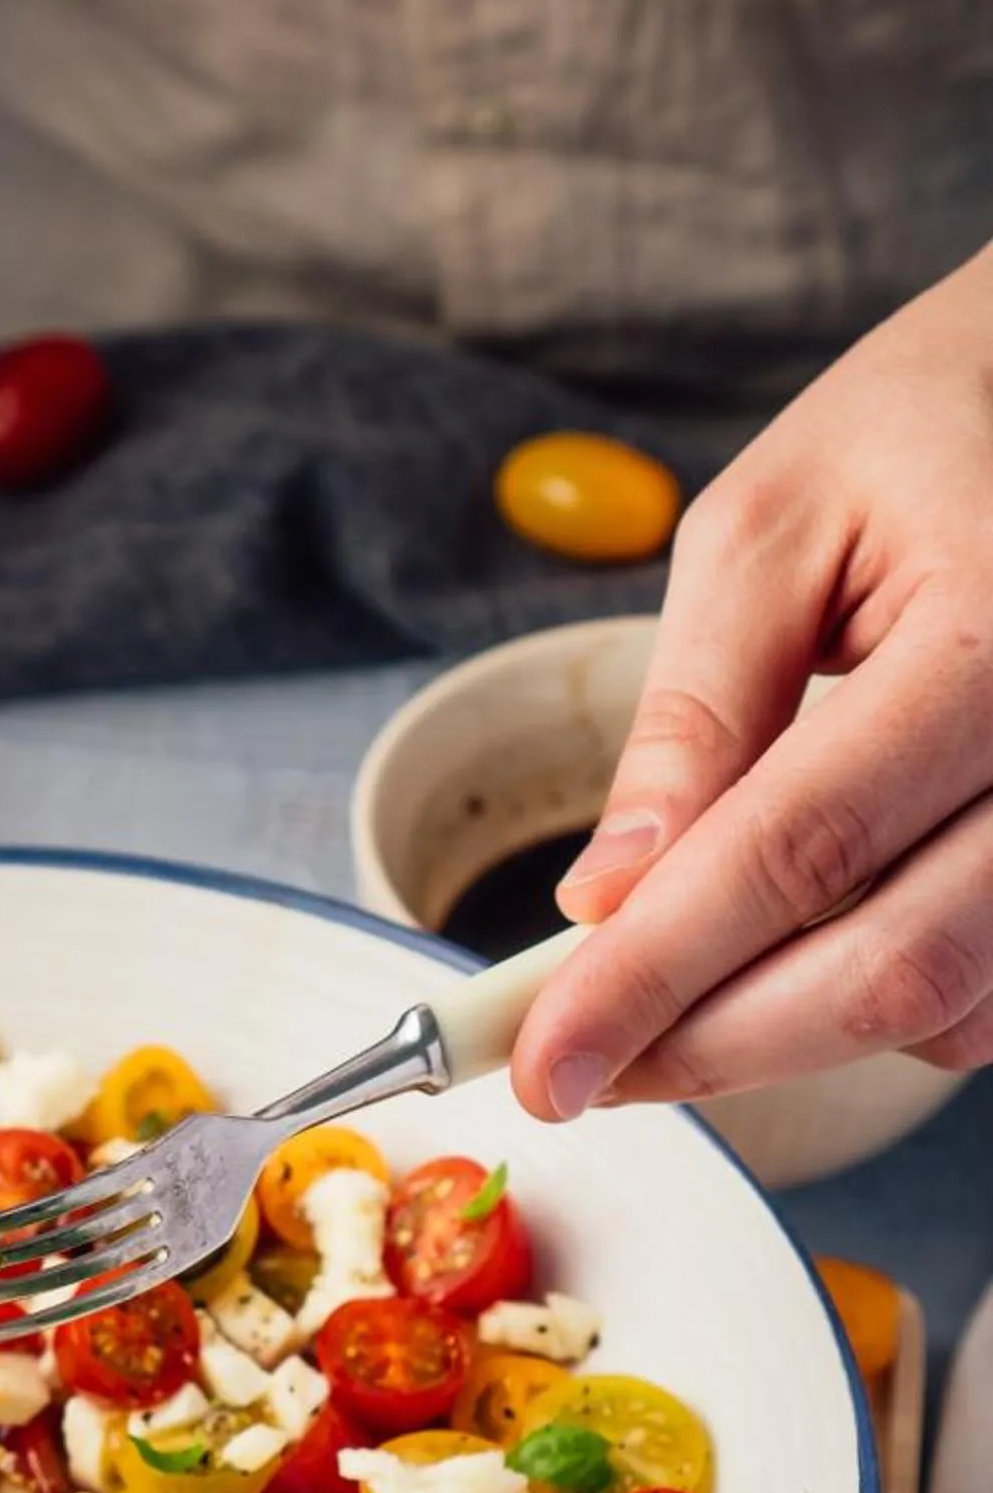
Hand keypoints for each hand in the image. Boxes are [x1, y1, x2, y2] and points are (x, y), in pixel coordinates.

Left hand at [510, 248, 992, 1118]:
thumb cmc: (932, 427)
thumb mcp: (773, 524)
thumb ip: (693, 716)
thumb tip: (605, 902)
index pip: (797, 856)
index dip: (653, 980)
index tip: (544, 1064)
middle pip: (890, 975)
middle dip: (708, 1046)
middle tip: (580, 1066)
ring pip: (948, 1014)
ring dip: (789, 1036)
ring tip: (676, 988)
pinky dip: (879, 1008)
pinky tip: (799, 949)